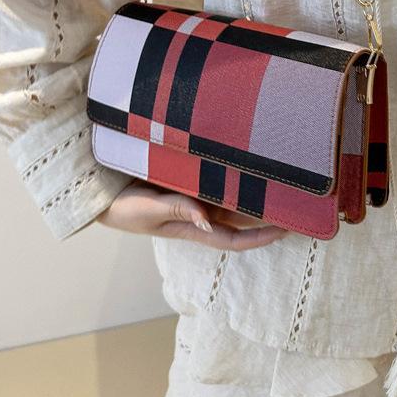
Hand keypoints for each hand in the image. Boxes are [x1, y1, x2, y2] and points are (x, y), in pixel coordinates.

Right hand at [95, 179, 289, 249]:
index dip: (261, 237)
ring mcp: (194, 194)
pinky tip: (249, 158)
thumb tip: (208, 219)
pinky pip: (217, 178)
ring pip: (233, 196)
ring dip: (255, 191)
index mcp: (192, 227)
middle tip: (297, 198)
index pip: (235, 238)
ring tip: (283, 177)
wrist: (98, 190)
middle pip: (241, 216)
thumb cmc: (120, 207)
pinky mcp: (187, 177)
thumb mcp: (146, 210)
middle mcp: (199, 212)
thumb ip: (176, 210)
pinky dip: (234, 172)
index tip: (287, 229)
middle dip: (268, 212)